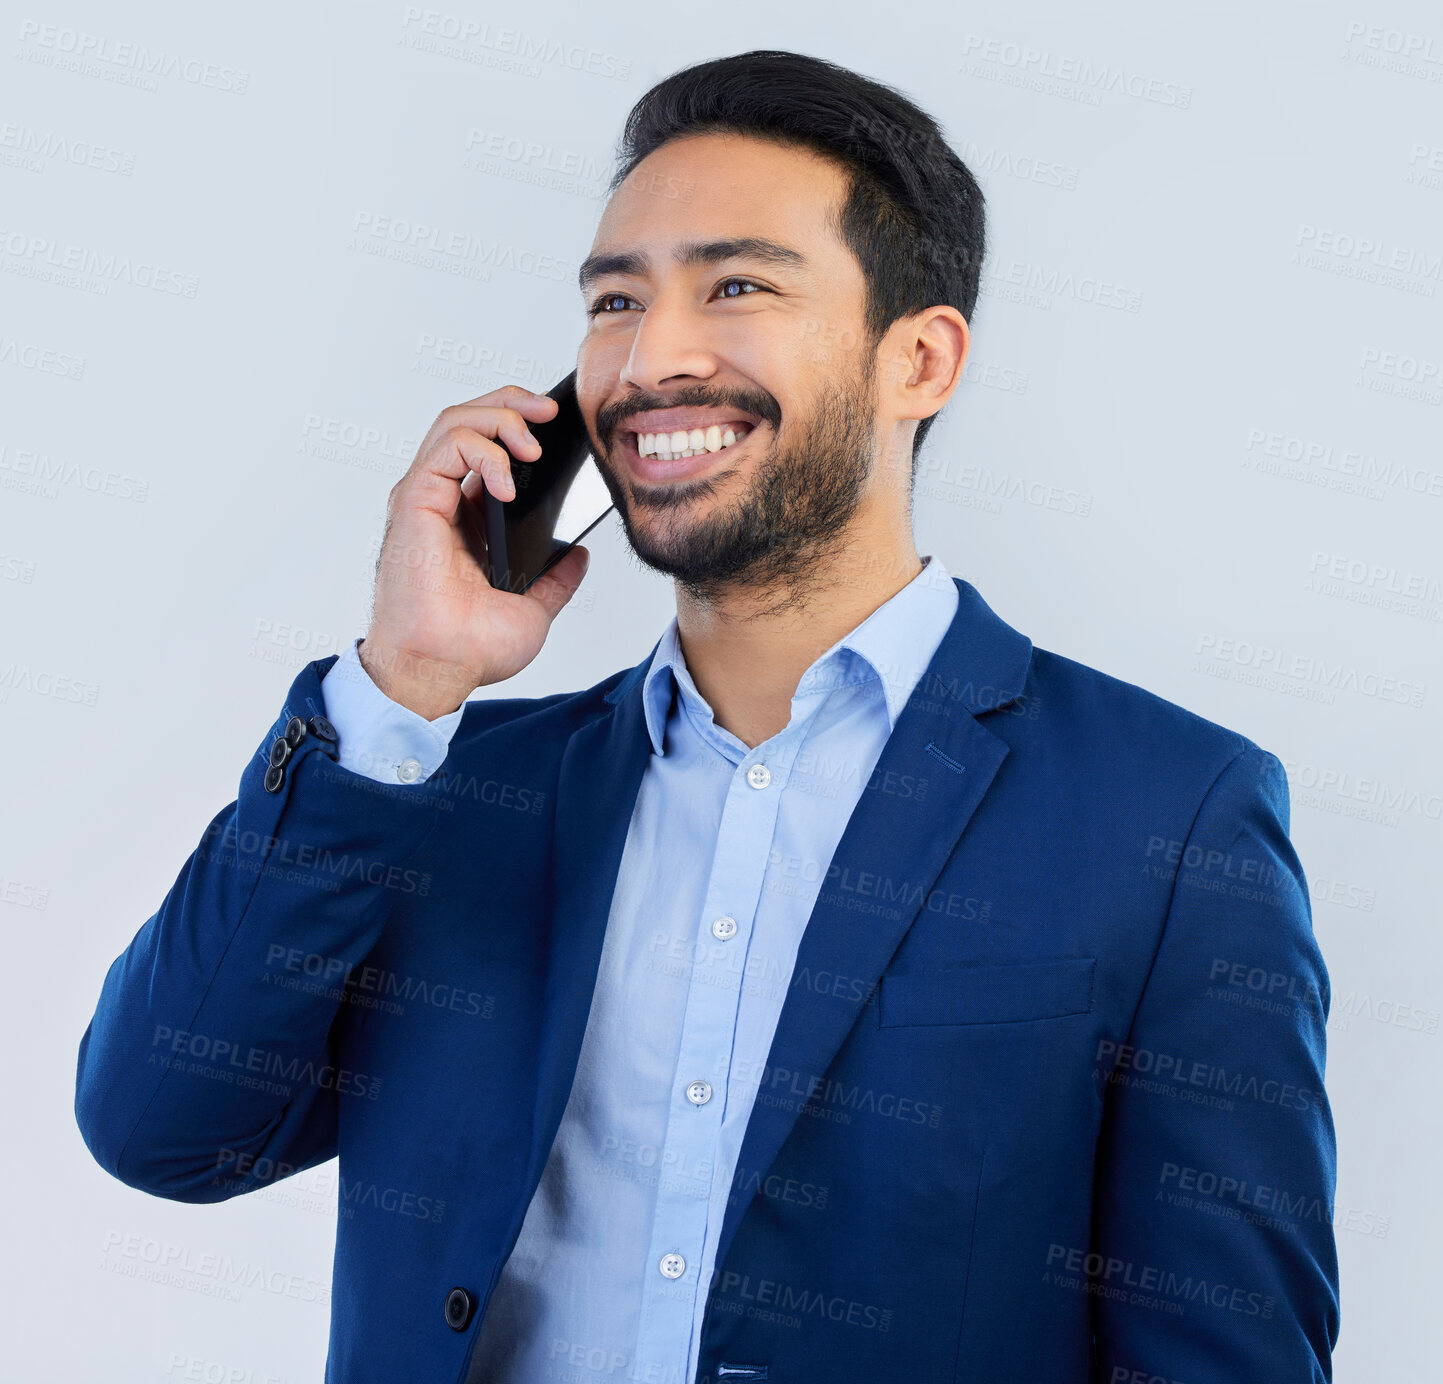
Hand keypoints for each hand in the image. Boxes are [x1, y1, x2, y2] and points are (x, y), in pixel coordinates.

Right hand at [360, 384, 590, 718]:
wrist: (441, 668)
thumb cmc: (470, 649)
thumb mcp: (533, 609)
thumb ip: (555, 580)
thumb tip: (577, 555)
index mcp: (467, 521)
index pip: (488, 449)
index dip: (519, 426)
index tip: (558, 426)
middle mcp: (443, 502)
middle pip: (469, 422)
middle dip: (512, 403)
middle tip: (550, 409)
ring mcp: (426, 497)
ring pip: (455, 422)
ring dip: (500, 416)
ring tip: (534, 441)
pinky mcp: (415, 500)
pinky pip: (448, 446)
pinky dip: (484, 449)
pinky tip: (510, 479)